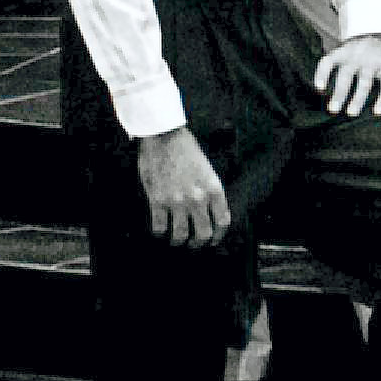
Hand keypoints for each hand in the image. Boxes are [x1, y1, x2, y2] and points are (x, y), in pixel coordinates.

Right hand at [136, 128, 230, 246]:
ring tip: (176, 241)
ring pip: (181, 235)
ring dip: (179, 241)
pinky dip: (160, 232)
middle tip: (194, 244)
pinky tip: (160, 230)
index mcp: (214, 189)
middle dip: (199, 243)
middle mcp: (198, 199)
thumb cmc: (186, 148)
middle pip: (204, 234)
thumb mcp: (207, 169)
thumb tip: (209, 211)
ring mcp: (177, 202)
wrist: (163, 136)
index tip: (214, 240)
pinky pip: (159, 227)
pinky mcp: (158, 201)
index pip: (223, 222)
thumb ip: (209, 191)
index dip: (219, 235)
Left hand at [313, 32, 380, 116]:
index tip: (319, 89)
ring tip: (351, 113)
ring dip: (358, 99)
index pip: (328, 61)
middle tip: (333, 109)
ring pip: (365, 82)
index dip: (322, 74)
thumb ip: (336, 66)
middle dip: (340, 93)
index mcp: (343, 52)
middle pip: (346, 74)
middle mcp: (357, 55)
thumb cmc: (358, 51)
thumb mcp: (345, 51)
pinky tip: (378, 112)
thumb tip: (322, 92)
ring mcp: (373, 60)